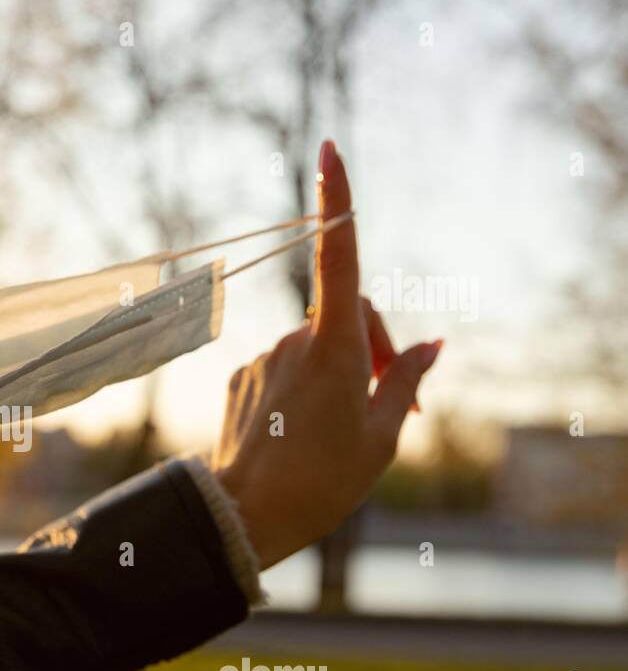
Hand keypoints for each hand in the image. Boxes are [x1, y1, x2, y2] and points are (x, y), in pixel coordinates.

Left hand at [213, 140, 441, 568]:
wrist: (244, 518)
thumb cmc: (322, 482)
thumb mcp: (382, 436)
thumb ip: (405, 381)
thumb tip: (429, 346)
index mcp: (332, 348)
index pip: (338, 260)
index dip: (337, 203)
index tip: (328, 151)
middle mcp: (292, 341)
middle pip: (345, 317)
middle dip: (373, 345)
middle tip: (393, 402)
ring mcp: (262, 358)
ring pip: (313, 345)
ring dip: (336, 370)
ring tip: (342, 429)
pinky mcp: (241, 378)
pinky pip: (283, 368)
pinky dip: (304, 386)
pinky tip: (303, 430)